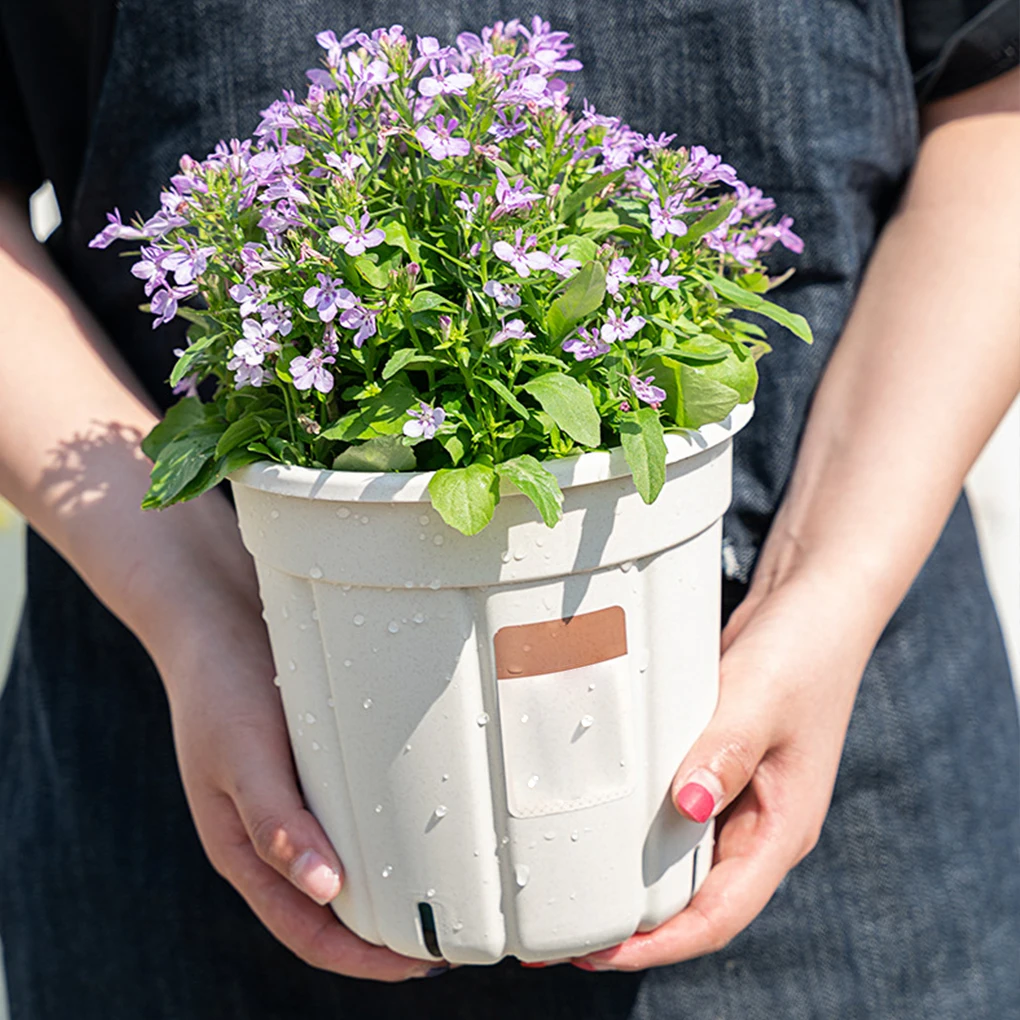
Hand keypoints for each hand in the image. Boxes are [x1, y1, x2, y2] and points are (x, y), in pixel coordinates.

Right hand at [149, 531, 440, 981]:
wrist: (213, 614)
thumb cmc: (218, 686)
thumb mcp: (242, 757)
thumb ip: (276, 824)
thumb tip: (323, 891)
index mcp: (242, 848)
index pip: (305, 929)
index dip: (361, 958)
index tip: (421, 964)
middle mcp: (270, 833)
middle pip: (329, 908)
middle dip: (382, 934)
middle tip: (448, 934)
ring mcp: (290, 800)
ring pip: (343, 863)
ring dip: (386, 885)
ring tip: (441, 890)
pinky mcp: (309, 766)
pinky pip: (350, 813)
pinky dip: (382, 833)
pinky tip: (418, 825)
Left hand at [572, 567, 873, 971]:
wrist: (814, 604)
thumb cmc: (803, 651)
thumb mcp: (762, 699)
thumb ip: (725, 750)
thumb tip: (688, 805)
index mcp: (781, 829)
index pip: (718, 914)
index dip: (659, 945)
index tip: (598, 954)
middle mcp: (758, 825)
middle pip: (693, 901)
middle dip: (633, 928)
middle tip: (563, 932)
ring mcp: (738, 798)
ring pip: (680, 862)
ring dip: (631, 884)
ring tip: (572, 892)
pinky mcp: (717, 768)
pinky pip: (674, 817)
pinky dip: (639, 834)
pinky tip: (601, 829)